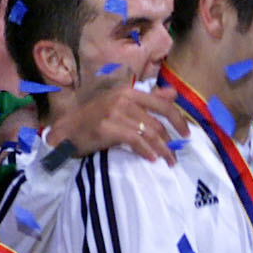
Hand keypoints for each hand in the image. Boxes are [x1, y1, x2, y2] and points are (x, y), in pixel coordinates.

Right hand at [48, 67, 186, 163]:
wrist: (65, 131)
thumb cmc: (94, 119)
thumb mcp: (120, 104)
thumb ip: (147, 100)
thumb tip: (172, 94)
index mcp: (129, 91)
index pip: (162, 104)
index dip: (178, 119)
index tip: (187, 134)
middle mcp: (123, 99)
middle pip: (157, 121)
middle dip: (170, 140)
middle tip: (175, 155)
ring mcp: (114, 112)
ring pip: (148, 133)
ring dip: (161, 149)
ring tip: (168, 161)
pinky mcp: (107, 128)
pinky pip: (135, 141)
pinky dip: (146, 151)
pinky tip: (152, 158)